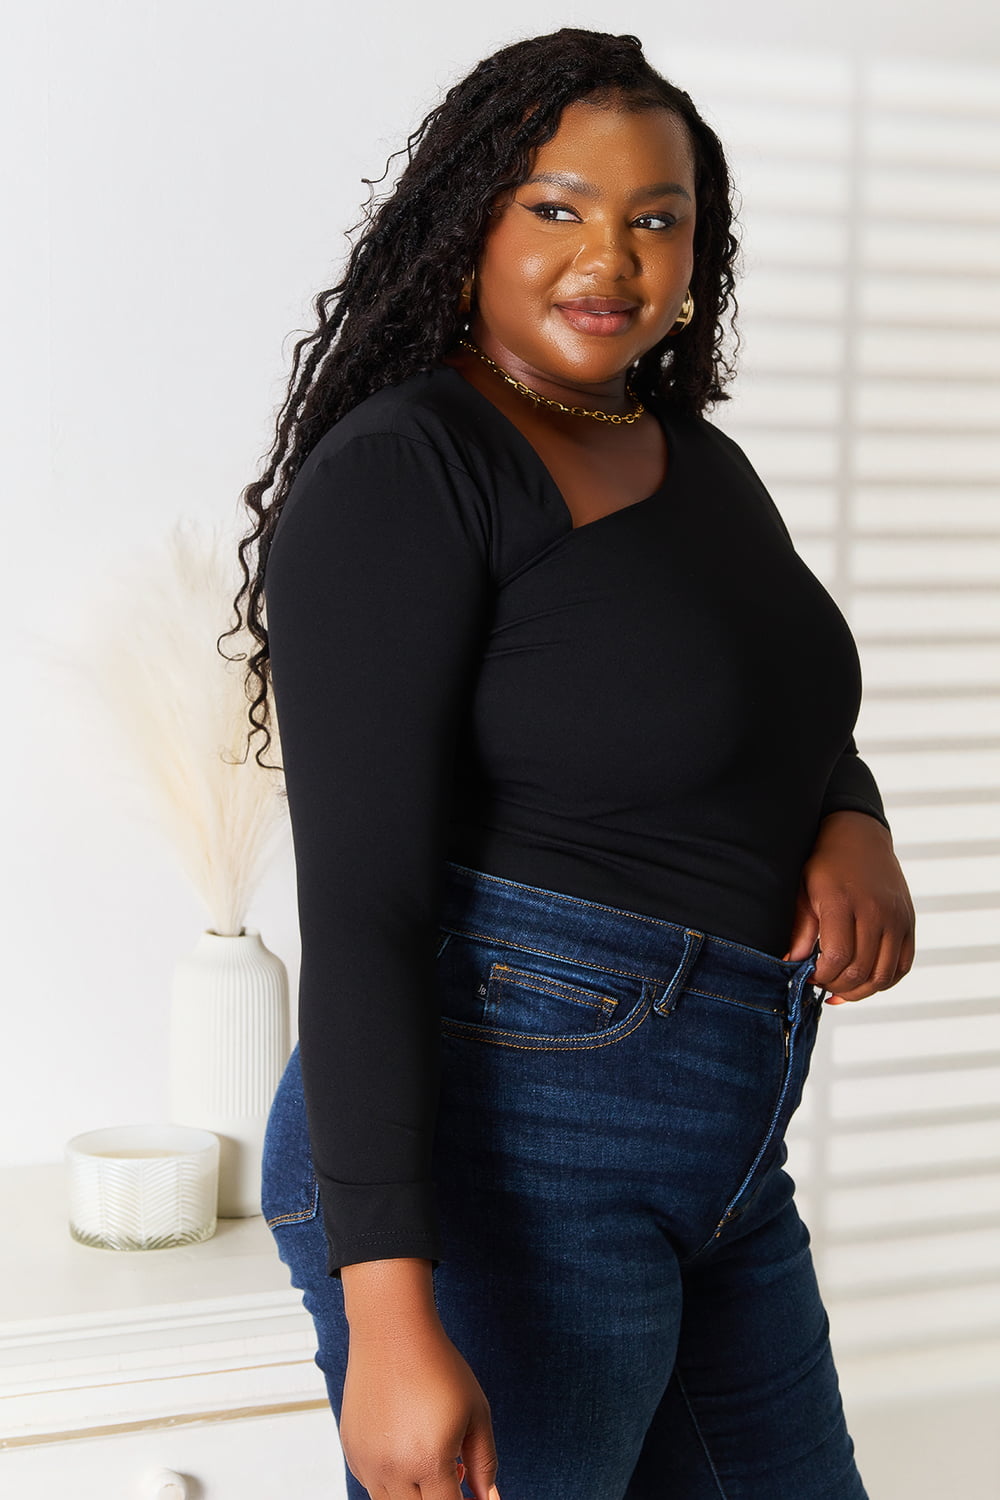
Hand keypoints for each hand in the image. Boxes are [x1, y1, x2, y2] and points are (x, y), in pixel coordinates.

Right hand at [340, 1313, 499, 1499]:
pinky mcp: (351, 1450)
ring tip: (429, 1456)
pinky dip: (392, 1478)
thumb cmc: (439, 1367)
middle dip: (441, 1497)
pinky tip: (406, 1445)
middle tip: (456, 1471)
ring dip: (414, 1492)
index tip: (472, 1492)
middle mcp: (392, 1468)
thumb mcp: (476, 1412)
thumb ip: (485, 1462)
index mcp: (428, 1461)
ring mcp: (366, 1461)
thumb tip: (489, 1498)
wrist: (392, 1333)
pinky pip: (372, 1483)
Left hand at [781, 810, 915, 1004]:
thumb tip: (792, 963)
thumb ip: (800, 928)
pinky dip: (884, 981)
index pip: (837, 957)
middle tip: (822, 983)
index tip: (808, 975)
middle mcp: (875, 911)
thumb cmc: (825, 864)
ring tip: (841, 989)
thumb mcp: (803, 890)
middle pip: (860, 971)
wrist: (859, 837)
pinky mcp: (909, 922)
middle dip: (837, 986)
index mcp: (843, 902)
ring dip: (861, 991)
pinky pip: (903, 966)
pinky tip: (864, 981)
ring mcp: (896, 918)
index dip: (821, 976)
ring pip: (884, 976)